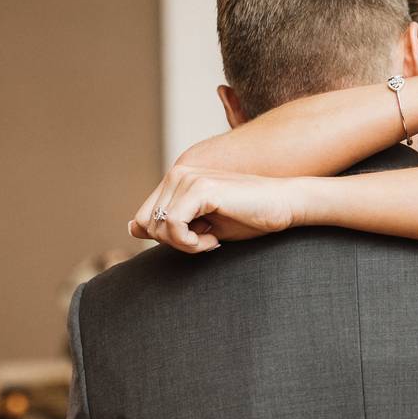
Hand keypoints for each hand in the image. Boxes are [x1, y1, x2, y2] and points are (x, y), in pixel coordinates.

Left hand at [129, 166, 298, 252]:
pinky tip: (213, 240)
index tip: (196, 240)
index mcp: (177, 180)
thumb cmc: (249, 216)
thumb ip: (169, 224)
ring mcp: (188, 179)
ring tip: (212, 239)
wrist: (285, 204)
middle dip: (174, 243)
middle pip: (147, 225)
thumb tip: (132, 228)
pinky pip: (173, 225)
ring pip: (158, 227)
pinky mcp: (200, 189)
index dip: (165, 239)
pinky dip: (190, 243)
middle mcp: (178, 174)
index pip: (144, 218)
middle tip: (205, 242)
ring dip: (184, 244)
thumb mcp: (202, 225)